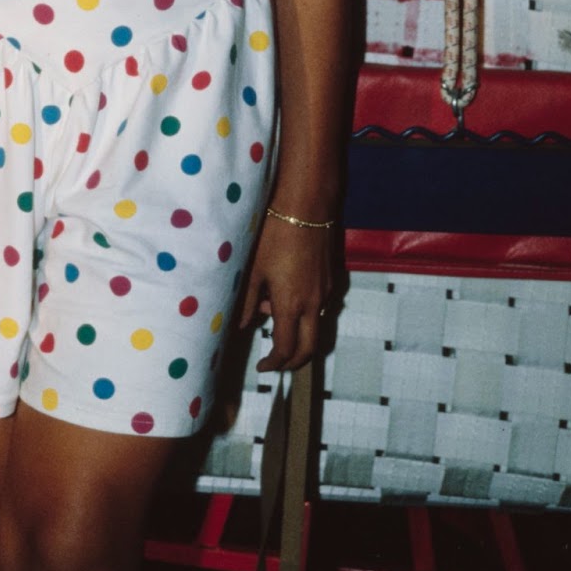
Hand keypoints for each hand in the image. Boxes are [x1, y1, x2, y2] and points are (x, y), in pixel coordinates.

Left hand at [239, 210, 333, 370]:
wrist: (306, 205)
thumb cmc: (274, 234)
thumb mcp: (253, 268)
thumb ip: (245, 301)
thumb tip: (240, 326)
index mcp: (291, 305)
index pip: (287, 349)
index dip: (275, 363)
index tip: (263, 366)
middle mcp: (313, 304)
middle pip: (310, 348)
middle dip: (293, 361)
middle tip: (276, 361)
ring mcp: (326, 291)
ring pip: (315, 326)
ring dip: (297, 331)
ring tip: (268, 308)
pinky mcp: (331, 278)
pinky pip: (319, 306)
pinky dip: (304, 311)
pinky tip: (284, 289)